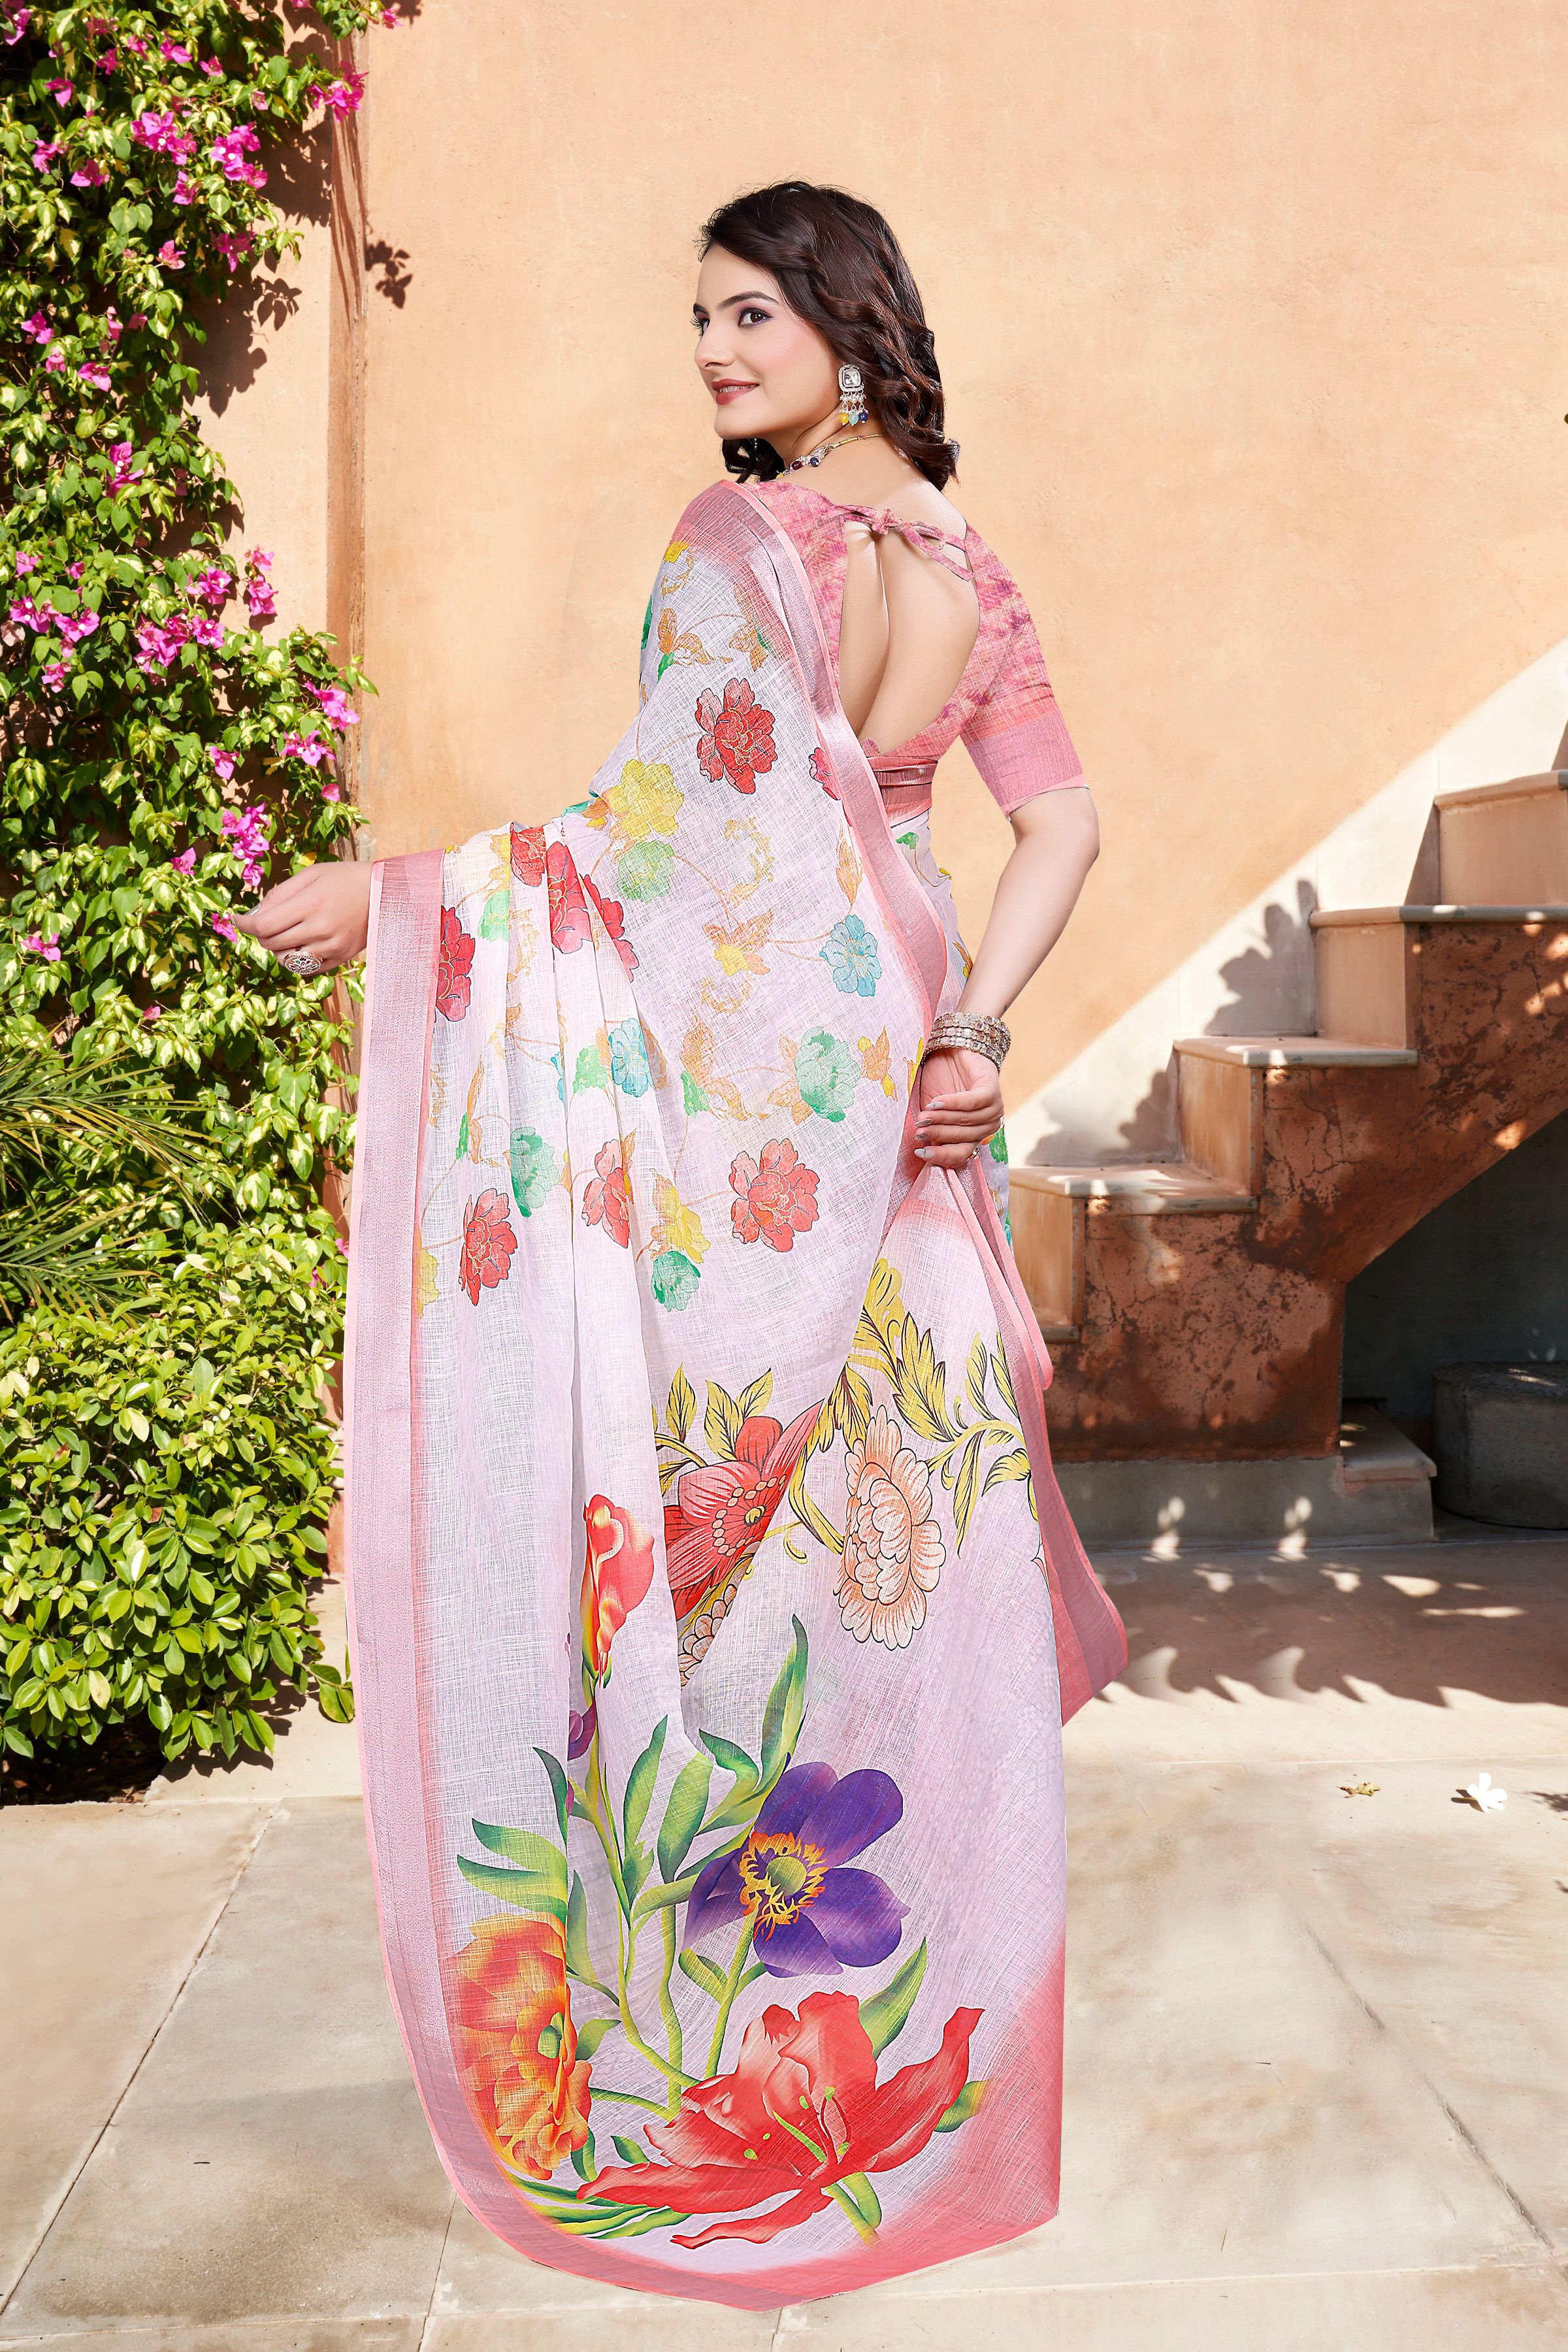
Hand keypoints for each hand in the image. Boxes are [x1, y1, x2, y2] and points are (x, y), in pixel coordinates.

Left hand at [234, 860, 372, 970]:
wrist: (384, 893)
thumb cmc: (344, 878)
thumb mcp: (311, 875)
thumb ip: (280, 894)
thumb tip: (255, 914)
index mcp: (310, 905)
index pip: (263, 926)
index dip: (245, 925)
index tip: (238, 920)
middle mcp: (320, 929)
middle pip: (272, 944)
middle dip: (261, 935)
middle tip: (265, 923)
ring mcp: (331, 947)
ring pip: (286, 960)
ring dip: (278, 949)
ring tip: (285, 934)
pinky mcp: (340, 958)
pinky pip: (306, 968)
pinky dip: (296, 959)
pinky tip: (301, 944)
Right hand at [914, 1044, 1002, 1168]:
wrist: (950, 1052)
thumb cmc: (939, 1083)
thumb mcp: (932, 1111)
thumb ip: (931, 1129)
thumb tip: (920, 1146)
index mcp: (973, 1135)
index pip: (961, 1155)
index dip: (940, 1156)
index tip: (919, 1151)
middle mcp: (987, 1126)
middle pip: (962, 1137)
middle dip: (938, 1135)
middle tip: (918, 1131)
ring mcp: (993, 1109)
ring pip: (967, 1120)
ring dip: (943, 1119)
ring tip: (924, 1115)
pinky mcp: (992, 1090)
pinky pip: (973, 1102)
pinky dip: (954, 1103)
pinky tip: (936, 1102)